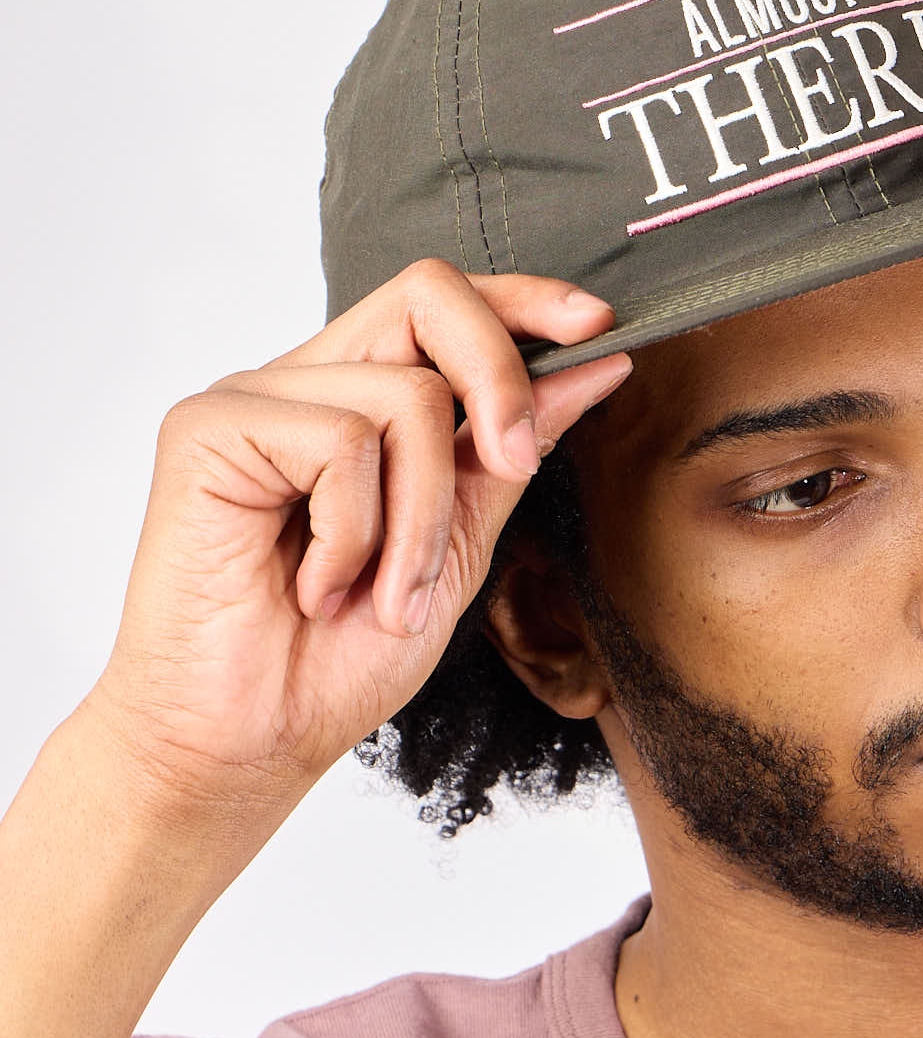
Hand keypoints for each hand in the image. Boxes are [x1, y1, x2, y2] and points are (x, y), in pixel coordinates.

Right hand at [85, 259, 629, 811]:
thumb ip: (509, 454)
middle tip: (514, 464)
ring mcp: (253, 398)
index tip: (598, 327)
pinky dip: (355, 533)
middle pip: (427, 293)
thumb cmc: (335, 661)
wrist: (249, 743)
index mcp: (357, 399)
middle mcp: (304, 382)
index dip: (525, 299)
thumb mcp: (458, 547)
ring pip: (406, 393)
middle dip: (500, 378)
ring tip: (385, 595)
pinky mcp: (209, 427)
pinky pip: (340, 439)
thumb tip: (595, 367)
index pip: (443, 305)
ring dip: (422, 519)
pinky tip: (315, 587)